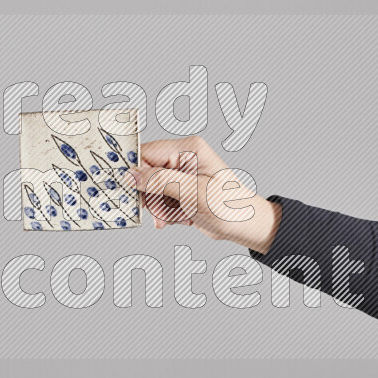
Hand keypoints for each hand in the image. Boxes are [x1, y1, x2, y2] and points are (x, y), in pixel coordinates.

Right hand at [128, 136, 281, 253]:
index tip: (130, 190)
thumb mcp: (192, 193)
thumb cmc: (229, 207)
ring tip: (175, 216)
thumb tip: (132, 175)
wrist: (246, 227)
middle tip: (158, 211)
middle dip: (150, 196)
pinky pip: (160, 200)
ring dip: (159, 207)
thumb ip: (160, 181)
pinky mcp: (181, 191)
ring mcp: (182, 175)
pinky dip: (166, 213)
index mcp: (189, 150)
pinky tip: (181, 218)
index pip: (148, 153)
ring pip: (151, 190)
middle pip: (146, 173)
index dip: (137, 172)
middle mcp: (184, 159)